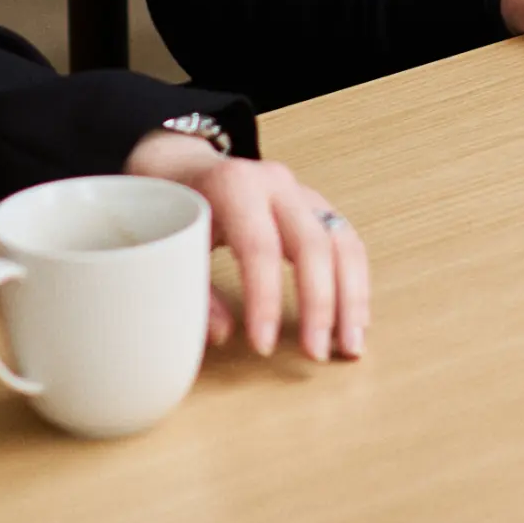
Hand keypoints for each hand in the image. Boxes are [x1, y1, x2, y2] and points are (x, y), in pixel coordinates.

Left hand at [128, 130, 371, 362]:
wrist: (183, 168)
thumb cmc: (173, 208)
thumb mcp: (167, 243)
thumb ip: (191, 288)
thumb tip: (221, 334)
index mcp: (234, 186)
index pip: (259, 247)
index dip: (265, 299)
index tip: (263, 345)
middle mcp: (276, 183)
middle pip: (313, 244)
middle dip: (319, 304)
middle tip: (315, 354)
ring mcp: (302, 194)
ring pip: (342, 243)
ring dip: (351, 298)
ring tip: (350, 347)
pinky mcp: (317, 208)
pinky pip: (348, 244)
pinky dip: (355, 283)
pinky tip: (356, 320)